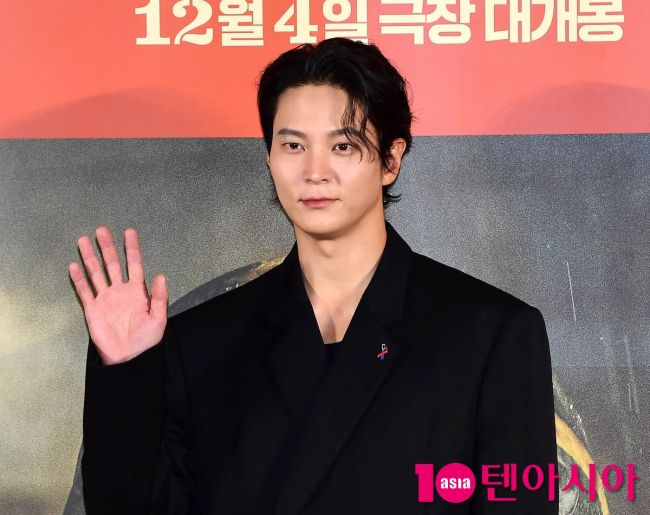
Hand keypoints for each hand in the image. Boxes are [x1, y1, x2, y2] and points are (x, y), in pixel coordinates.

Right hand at [69, 226, 167, 364]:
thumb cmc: (147, 340)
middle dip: (107, 247)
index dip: (132, 248)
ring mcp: (105, 299)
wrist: (129, 359)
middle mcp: (120, 291)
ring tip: (84, 240)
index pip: (135, 264)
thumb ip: (160, 297)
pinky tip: (74, 266)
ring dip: (90, 258)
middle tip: (102, 230)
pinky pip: (85, 292)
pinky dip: (79, 279)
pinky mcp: (93, 310)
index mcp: (138, 292)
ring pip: (96, 273)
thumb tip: (161, 276)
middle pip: (112, 264)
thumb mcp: (159, 319)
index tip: (129, 232)